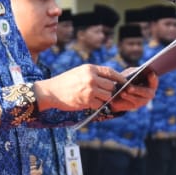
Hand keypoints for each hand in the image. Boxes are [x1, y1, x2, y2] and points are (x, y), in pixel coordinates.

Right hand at [35, 65, 151, 111]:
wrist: (51, 91)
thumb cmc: (65, 82)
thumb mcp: (79, 72)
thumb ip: (94, 74)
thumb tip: (110, 80)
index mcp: (89, 69)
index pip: (110, 72)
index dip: (119, 78)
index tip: (124, 82)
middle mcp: (91, 78)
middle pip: (111, 86)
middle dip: (110, 91)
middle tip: (104, 94)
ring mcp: (89, 90)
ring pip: (107, 96)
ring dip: (104, 99)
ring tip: (94, 98)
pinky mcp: (87, 101)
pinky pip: (99, 105)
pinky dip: (96, 105)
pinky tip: (88, 103)